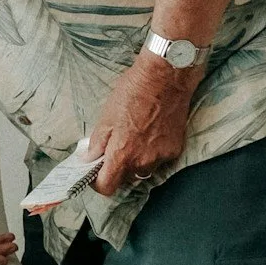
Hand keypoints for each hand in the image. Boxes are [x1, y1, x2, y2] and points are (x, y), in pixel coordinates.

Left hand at [88, 55, 195, 196]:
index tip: (95, 172)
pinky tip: (151, 132)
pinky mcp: (175, 149)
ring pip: (144, 170)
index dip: (98, 183)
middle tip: (115, 148)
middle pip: (126, 179)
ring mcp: (161, 157)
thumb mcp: (106, 116)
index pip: (108, 186)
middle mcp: (143, 161)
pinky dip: (152, 152)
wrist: (167, 77)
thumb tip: (90, 159)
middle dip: (118, 168)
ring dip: (136, 161)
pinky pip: (159, 159)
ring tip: (134, 138)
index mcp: (123, 154)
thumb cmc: (133, 92)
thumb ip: (98, 143)